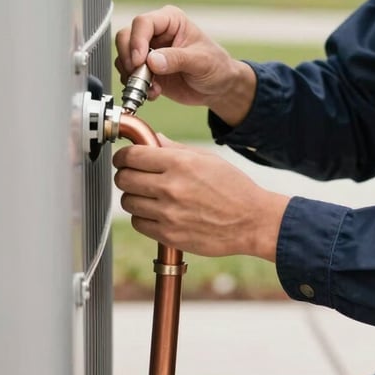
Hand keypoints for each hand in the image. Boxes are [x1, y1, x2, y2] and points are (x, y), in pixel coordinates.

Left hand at [113, 137, 289, 260]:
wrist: (252, 221)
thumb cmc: (233, 188)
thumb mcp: (207, 159)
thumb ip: (175, 149)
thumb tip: (152, 140)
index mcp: (180, 163)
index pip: (132, 156)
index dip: (123, 156)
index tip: (124, 158)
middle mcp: (171, 186)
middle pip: (124, 178)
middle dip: (125, 175)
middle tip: (133, 176)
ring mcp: (168, 212)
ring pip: (127, 202)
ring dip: (133, 197)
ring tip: (147, 196)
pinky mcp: (169, 234)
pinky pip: (138, 223)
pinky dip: (142, 217)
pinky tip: (156, 212)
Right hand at [114, 5, 256, 125]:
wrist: (218, 88)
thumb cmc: (216, 67)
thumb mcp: (202, 61)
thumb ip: (177, 59)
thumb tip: (152, 61)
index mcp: (170, 20)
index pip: (143, 22)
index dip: (137, 41)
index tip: (139, 60)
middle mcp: (156, 33)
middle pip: (126, 37)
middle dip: (129, 58)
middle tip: (140, 76)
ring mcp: (148, 52)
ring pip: (123, 57)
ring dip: (132, 75)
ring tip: (152, 88)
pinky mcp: (145, 70)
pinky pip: (128, 75)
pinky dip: (135, 86)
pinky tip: (153, 93)